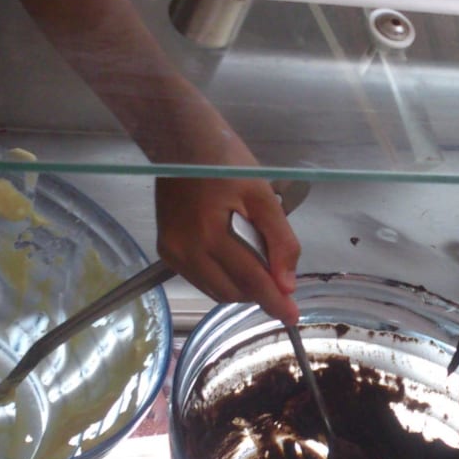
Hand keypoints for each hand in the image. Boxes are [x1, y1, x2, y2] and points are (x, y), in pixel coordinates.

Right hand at [156, 175, 301, 322]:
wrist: (181, 141)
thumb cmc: (225, 161)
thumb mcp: (263, 195)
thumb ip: (279, 240)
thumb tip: (287, 284)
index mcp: (210, 233)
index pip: (250, 279)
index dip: (274, 300)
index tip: (292, 317)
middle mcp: (185, 249)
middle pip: (231, 291)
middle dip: (258, 292)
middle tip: (278, 279)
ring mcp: (172, 252)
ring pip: (215, 290)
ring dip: (240, 286)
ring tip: (256, 263)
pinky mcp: (166, 250)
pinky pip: (200, 278)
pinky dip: (221, 277)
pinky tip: (233, 258)